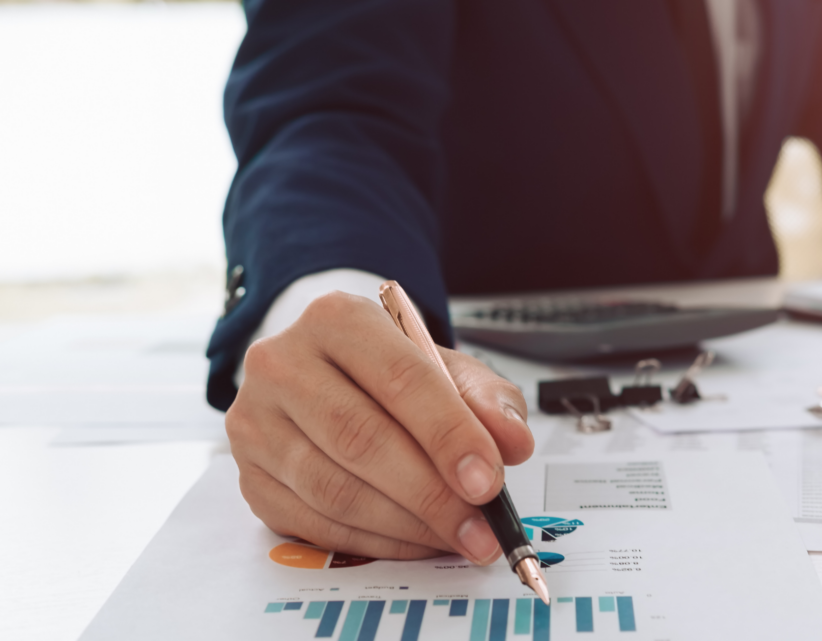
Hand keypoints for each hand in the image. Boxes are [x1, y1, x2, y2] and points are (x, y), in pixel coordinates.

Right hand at [226, 291, 533, 563]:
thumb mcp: (447, 368)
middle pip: (362, 439)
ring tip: (457, 536)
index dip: (449, 435)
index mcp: (337, 319)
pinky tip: (416, 540)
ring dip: (407, 525)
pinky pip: (317, 524)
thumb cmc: (388, 373)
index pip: (401, 379)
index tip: (488, 479)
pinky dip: (376, 542)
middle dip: (432, 493)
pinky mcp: (251, 479)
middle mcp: (283, 364)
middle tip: (480, 526)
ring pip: (336, 490)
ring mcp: (256, 424)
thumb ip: (488, 400)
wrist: (327, 377)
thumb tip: (512, 443)